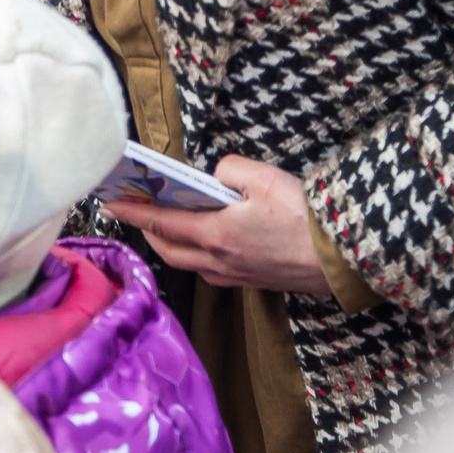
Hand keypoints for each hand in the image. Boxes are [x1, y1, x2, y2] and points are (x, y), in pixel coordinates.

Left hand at [103, 155, 331, 295]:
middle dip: (147, 231)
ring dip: (171, 244)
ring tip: (166, 223)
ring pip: (189, 263)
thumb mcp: (264, 178)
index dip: (132, 212)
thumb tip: (216, 177)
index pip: (160, 223)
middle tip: (136, 211)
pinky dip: (197, 255)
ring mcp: (235, 276)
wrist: (344, 256)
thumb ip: (229, 170)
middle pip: (168, 250)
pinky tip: (206, 241)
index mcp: (216, 236)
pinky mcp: (252, 281)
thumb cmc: (307, 219)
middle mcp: (219, 262)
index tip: (109, 204)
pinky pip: (211, 270)